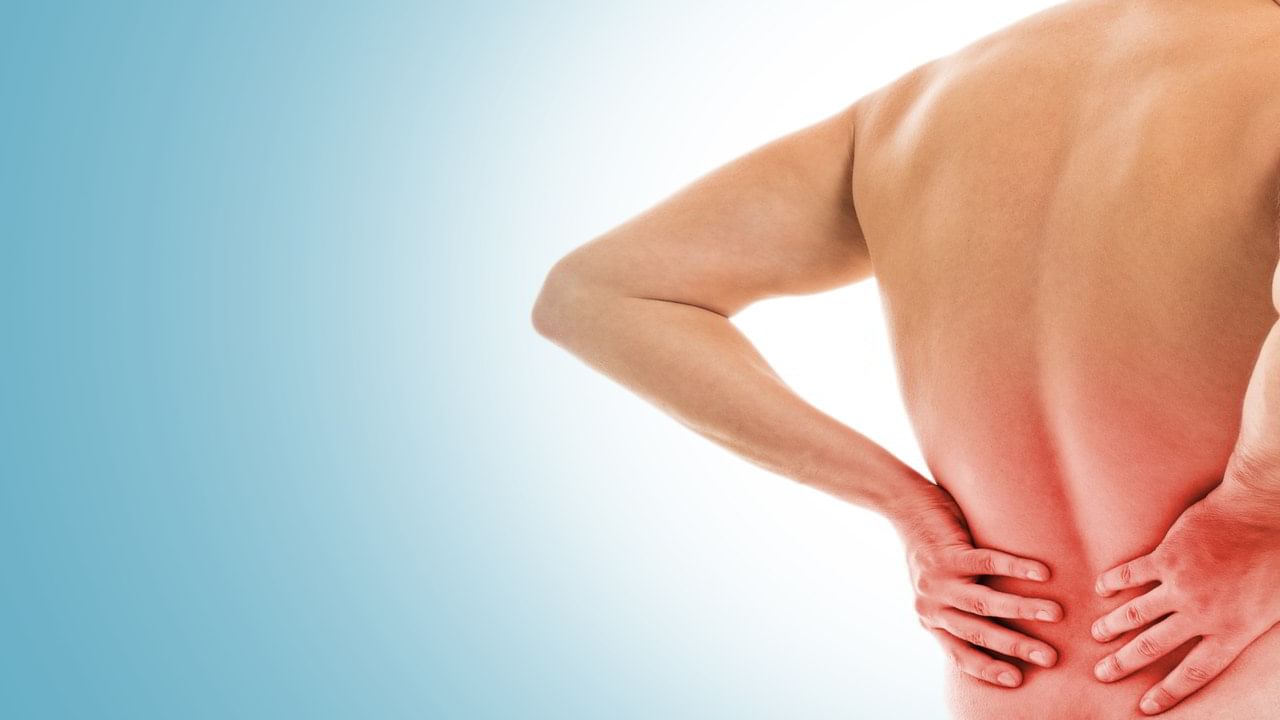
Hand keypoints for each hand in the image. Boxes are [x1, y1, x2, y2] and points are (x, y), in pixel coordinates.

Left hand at [895, 483, 1062, 687]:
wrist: (905, 508)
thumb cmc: (933, 551)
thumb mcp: (940, 590)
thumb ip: (962, 611)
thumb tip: (1006, 634)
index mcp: (932, 619)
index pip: (959, 654)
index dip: (987, 669)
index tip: (1016, 681)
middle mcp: (932, 604)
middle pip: (977, 633)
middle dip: (1016, 647)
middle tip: (1049, 658)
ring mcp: (938, 579)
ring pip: (984, 603)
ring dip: (1022, 610)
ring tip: (1055, 614)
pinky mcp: (948, 553)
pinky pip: (987, 562)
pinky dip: (1016, 568)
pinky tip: (1042, 573)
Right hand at [1091, 481, 1279, 714]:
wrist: (1264, 513)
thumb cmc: (1279, 558)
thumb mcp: (1276, 609)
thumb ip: (1250, 628)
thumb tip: (1237, 639)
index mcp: (1231, 631)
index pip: (1194, 673)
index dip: (1168, 692)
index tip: (1146, 707)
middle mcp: (1200, 614)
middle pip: (1153, 647)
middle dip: (1123, 663)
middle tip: (1101, 673)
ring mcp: (1179, 584)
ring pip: (1135, 614)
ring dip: (1112, 626)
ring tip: (1097, 634)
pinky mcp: (1166, 557)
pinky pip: (1131, 574)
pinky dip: (1113, 582)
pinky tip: (1101, 588)